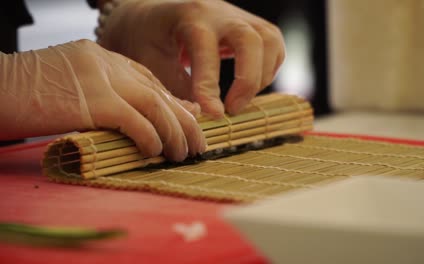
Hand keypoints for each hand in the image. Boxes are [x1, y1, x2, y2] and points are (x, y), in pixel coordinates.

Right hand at [0, 40, 204, 160]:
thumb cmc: (25, 95)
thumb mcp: (70, 89)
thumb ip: (107, 97)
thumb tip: (141, 120)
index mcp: (102, 56)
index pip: (148, 80)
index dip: (172, 104)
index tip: (187, 122)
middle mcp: (106, 62)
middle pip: (159, 92)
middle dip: (184, 121)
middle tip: (198, 143)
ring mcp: (100, 78)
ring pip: (155, 105)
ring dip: (174, 133)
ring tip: (183, 154)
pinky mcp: (93, 100)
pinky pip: (135, 120)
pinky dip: (150, 138)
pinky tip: (155, 152)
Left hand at [98, 0, 285, 117]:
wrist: (154, 11)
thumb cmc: (147, 37)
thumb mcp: (149, 61)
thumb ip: (175, 87)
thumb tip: (201, 113)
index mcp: (189, 16)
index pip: (206, 48)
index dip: (210, 84)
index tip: (212, 114)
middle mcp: (219, 12)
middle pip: (250, 39)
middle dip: (247, 79)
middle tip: (232, 109)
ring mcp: (239, 16)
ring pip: (270, 41)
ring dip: (261, 76)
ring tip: (239, 101)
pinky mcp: (251, 26)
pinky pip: (274, 45)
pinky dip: (267, 70)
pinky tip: (248, 87)